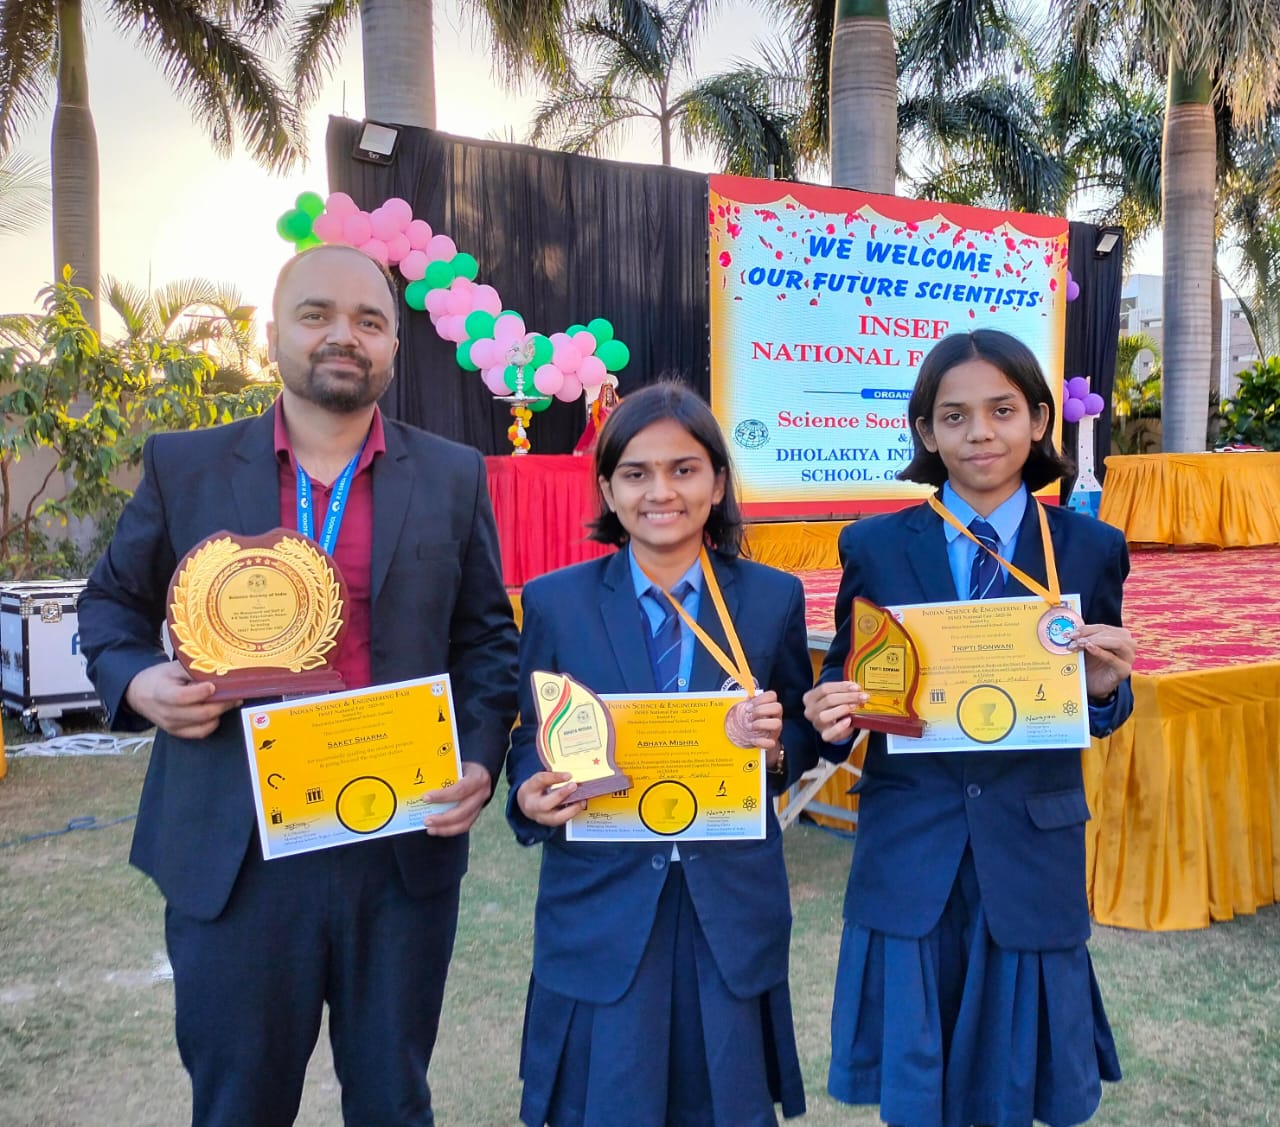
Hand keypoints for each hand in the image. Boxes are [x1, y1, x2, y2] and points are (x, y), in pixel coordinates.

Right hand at [124, 661, 240, 738]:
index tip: (213, 685)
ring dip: (221, 713)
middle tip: (236, 694)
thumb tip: (217, 669)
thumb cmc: (159, 678)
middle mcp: (167, 713)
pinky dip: (213, 723)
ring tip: (231, 701)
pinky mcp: (178, 733)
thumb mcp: (172, 668)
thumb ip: (192, 669)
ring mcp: (172, 726)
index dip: (200, 693)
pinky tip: (218, 712)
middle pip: (200, 713)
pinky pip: (201, 732)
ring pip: (204, 724)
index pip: (182, 697)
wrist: (140, 694)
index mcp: (162, 693)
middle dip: (222, 704)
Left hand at [423, 761, 492, 835]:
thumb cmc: (463, 769)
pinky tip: (436, 829)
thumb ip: (443, 773)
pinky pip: (463, 826)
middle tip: (426, 820)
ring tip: (429, 828)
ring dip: (445, 827)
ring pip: (464, 822)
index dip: (444, 796)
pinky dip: (448, 830)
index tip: (426, 798)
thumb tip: (419, 780)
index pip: (461, 789)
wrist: (478, 773)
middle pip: (463, 810)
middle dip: (443, 818)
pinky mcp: (476, 815)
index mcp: (478, 778)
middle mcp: (482, 793)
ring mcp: (480, 806)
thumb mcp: (456, 766)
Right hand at [516, 770, 585, 827]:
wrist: (527, 804)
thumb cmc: (536, 789)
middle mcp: (532, 806)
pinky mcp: (549, 823)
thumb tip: (570, 775)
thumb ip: (552, 776)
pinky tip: (580, 805)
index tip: (569, 775)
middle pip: (545, 804)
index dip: (555, 777)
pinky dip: (572, 813)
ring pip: (555, 818)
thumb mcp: (539, 779)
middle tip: (574, 786)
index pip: (540, 781)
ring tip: (582, 800)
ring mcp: (540, 817)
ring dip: (571, 809)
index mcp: (529, 789)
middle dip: (561, 795)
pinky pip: (562, 821)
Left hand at [745, 690, 783, 760]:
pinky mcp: (772, 744)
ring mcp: (776, 731)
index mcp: (770, 707)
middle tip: (749, 716)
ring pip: (777, 724)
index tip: (748, 705)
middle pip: (778, 707)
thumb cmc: (753, 722)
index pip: (772, 695)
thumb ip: (749, 702)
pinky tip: (752, 740)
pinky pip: (771, 743)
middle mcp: (776, 717)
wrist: (757, 742)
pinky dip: (760, 741)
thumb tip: (747, 694)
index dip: (760, 698)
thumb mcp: (750, 711)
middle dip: (760, 710)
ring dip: (760, 724)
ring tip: (749, 727)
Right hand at [803, 680, 870, 743]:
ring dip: (843, 709)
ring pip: (825, 716)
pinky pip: (831, 732)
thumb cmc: (834, 707)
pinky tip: (849, 720)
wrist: (833, 725)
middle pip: (828, 700)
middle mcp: (810, 710)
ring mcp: (816, 724)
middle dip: (848, 697)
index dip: (841, 686)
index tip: (856, 687)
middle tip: (863, 696)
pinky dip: (840, 726)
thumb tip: (857, 688)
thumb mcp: (834, 696)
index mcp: (810, 697)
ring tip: (855, 706)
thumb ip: (842, 691)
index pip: (824, 688)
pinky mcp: (824, 735)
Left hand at [1068, 623, 1134, 699]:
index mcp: (1120, 635)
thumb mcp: (1086, 647)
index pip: (1103, 627)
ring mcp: (1128, 657)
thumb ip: (1083, 638)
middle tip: (1073, 639)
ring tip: (1080, 644)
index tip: (1071, 633)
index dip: (1086, 628)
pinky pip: (1113, 658)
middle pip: (1109, 633)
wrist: (1093, 685)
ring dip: (1095, 641)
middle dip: (1089, 635)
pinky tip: (1089, 647)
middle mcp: (1128, 644)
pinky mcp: (1124, 670)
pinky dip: (1100, 652)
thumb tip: (1072, 631)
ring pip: (1116, 642)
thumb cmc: (1091, 664)